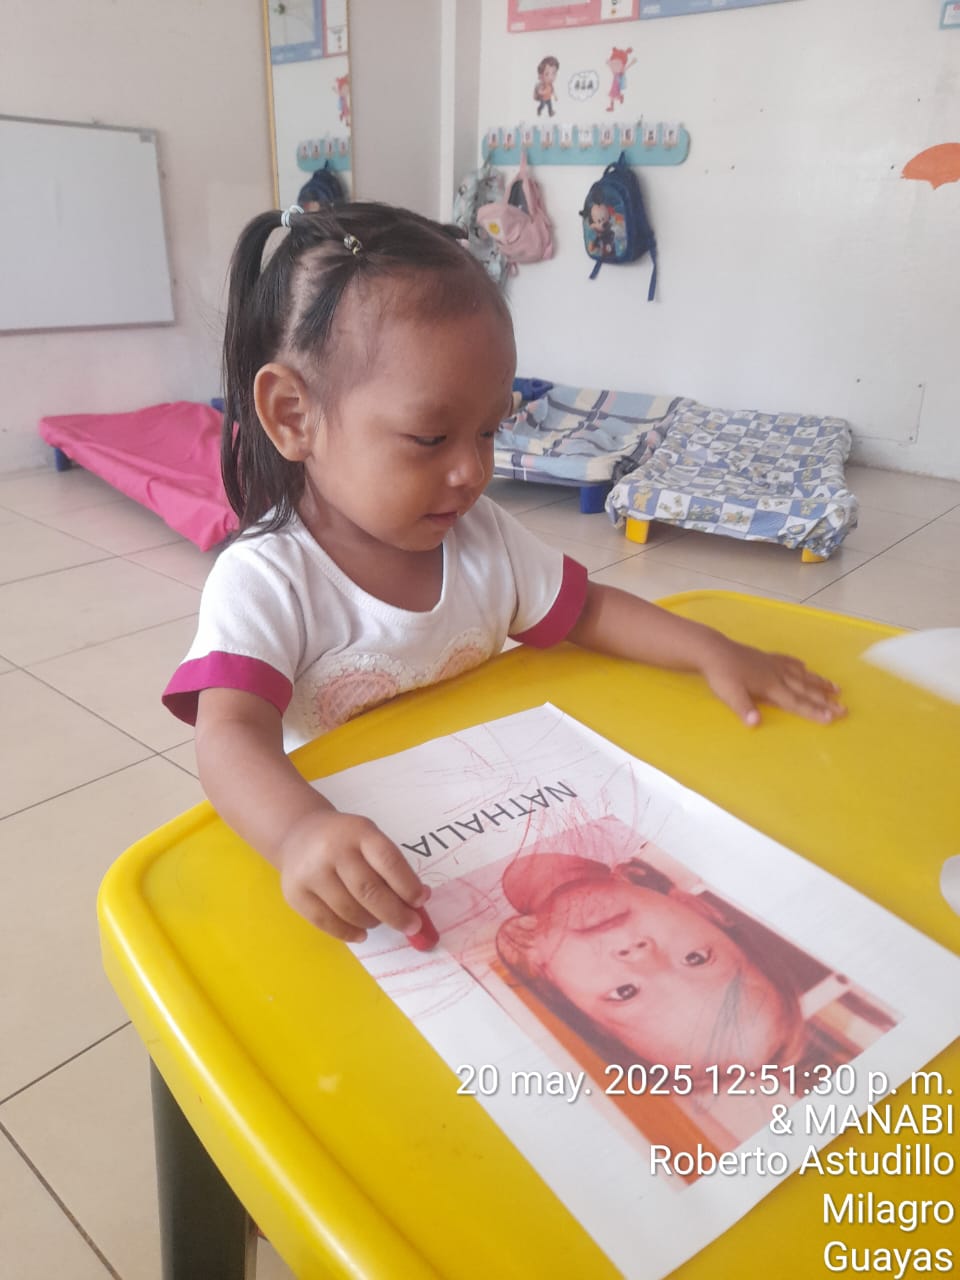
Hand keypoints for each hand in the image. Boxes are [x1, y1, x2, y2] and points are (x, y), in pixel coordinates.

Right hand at [277, 808, 428, 943]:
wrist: (299, 834)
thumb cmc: (345, 841)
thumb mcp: (369, 839)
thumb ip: (392, 867)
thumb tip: (419, 899)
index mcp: (358, 831)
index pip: (388, 861)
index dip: (407, 885)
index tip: (420, 902)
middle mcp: (332, 850)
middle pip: (368, 890)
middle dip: (396, 913)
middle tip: (412, 926)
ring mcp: (310, 872)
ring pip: (349, 910)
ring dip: (372, 922)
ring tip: (378, 920)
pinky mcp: (295, 893)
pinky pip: (326, 922)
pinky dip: (348, 933)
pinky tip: (361, 933)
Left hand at [701, 637, 845, 726]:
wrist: (713, 651)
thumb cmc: (721, 675)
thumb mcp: (730, 694)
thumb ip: (744, 708)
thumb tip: (755, 724)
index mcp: (771, 686)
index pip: (796, 702)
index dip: (814, 711)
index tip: (832, 718)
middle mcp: (777, 675)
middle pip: (806, 690)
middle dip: (826, 701)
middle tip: (845, 709)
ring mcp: (773, 664)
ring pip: (802, 675)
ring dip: (819, 683)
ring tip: (836, 689)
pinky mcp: (767, 657)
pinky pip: (789, 662)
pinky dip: (800, 666)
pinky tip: (805, 667)